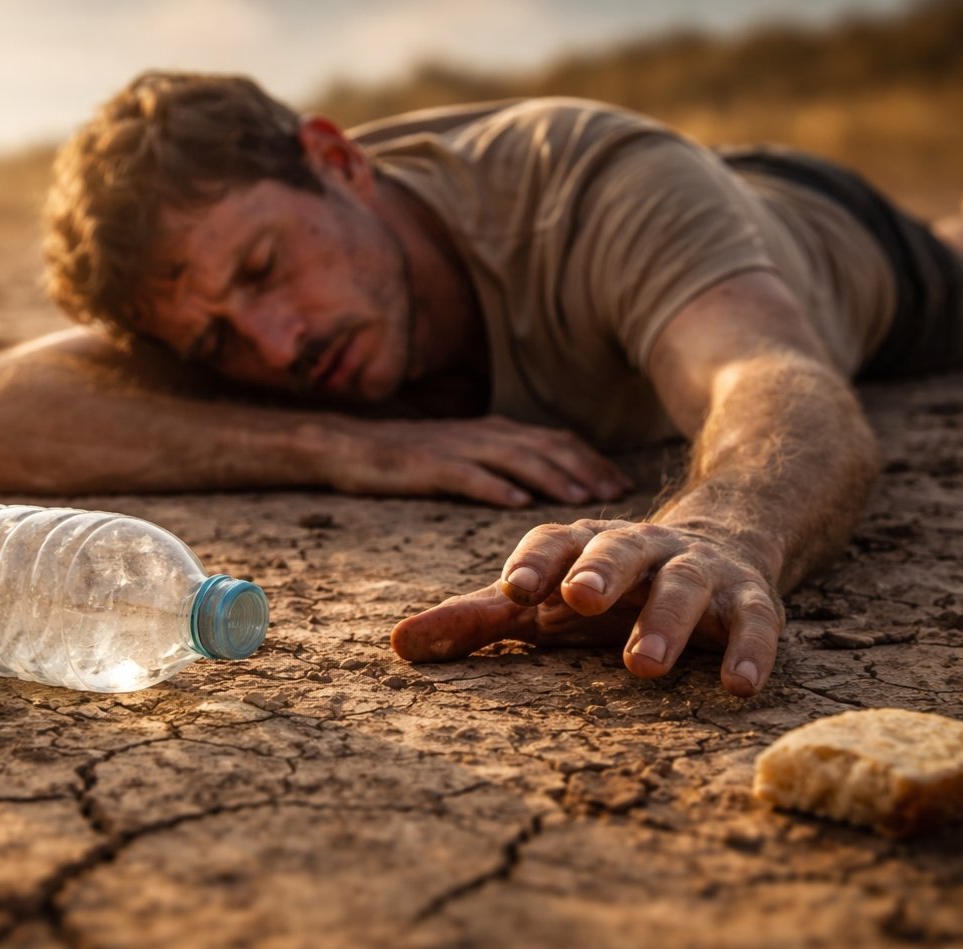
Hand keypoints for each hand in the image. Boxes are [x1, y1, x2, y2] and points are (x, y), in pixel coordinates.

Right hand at [316, 415, 631, 506]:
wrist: (341, 442)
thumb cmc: (403, 456)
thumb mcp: (460, 454)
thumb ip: (498, 463)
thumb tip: (538, 487)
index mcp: (491, 431)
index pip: (553, 440)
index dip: (589, 460)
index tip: (621, 484)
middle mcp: (479, 433)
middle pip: (543, 447)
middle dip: (584, 469)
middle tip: (617, 494)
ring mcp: (452, 448)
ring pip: (513, 459)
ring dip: (550, 477)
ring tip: (579, 500)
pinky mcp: (423, 466)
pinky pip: (464, 475)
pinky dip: (494, 487)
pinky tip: (517, 503)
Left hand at [391, 519, 784, 695]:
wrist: (720, 543)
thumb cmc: (605, 587)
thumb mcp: (542, 601)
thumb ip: (474, 622)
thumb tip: (395, 644)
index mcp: (585, 545)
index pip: (555, 542)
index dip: (534, 562)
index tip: (512, 590)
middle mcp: (642, 548)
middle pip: (620, 550)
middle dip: (599, 572)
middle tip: (577, 600)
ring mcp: (699, 571)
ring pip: (684, 584)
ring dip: (666, 619)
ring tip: (641, 665)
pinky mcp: (751, 600)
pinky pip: (756, 622)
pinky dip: (749, 651)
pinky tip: (738, 686)